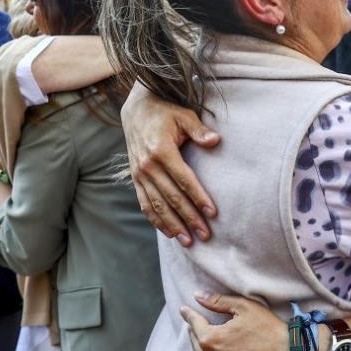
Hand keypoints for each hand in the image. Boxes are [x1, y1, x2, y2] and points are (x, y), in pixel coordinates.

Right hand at [123, 83, 220, 245]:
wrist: (136, 110)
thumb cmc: (165, 112)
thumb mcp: (183, 115)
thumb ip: (199, 130)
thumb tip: (216, 141)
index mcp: (162, 151)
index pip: (184, 179)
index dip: (198, 197)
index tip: (212, 213)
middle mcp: (148, 166)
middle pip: (172, 197)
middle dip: (189, 218)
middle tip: (205, 234)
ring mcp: (139, 174)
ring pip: (157, 205)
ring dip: (173, 224)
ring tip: (188, 241)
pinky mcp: (135, 179)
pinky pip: (145, 203)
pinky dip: (155, 219)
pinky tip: (168, 232)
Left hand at [179, 292, 287, 350]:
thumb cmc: (269, 331)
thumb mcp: (245, 308)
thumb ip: (217, 301)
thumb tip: (197, 296)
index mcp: (210, 339)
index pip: (193, 323)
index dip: (189, 314)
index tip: (184, 309)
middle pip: (195, 342)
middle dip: (196, 330)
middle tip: (197, 323)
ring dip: (201, 348)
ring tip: (206, 339)